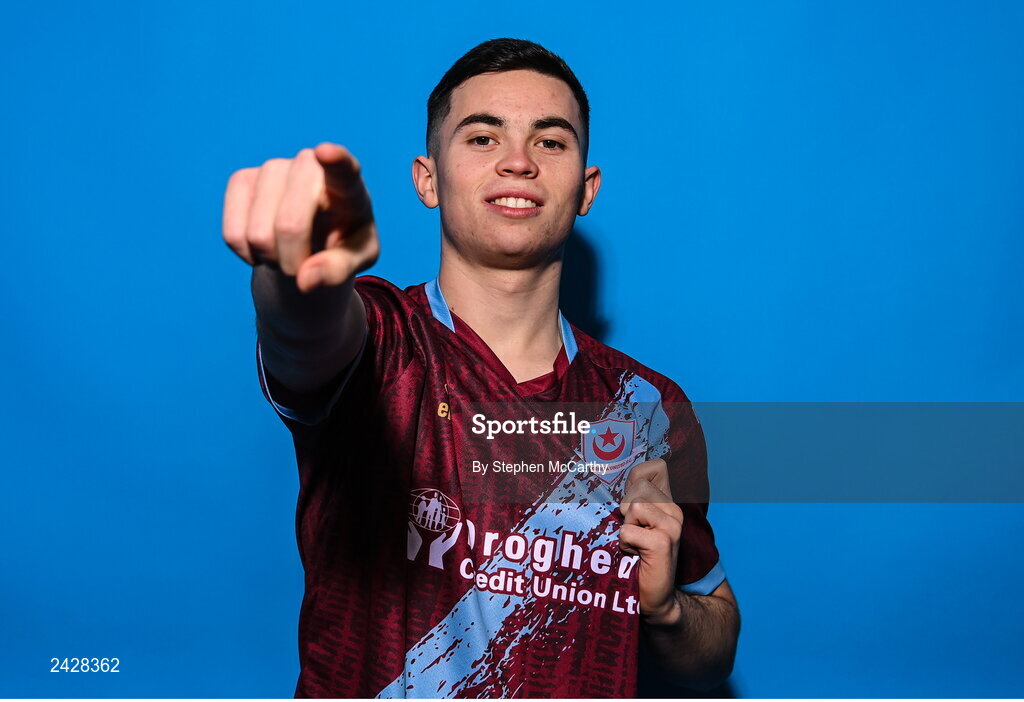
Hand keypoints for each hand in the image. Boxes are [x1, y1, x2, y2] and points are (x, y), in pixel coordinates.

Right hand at [222, 143, 378, 291]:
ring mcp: (272, 168)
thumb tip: (305, 280)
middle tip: (304, 266)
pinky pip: (233, 234)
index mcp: (348, 185)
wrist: (316, 236)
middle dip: (293, 262)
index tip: (325, 153)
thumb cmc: (345, 241)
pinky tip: (264, 249)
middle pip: (289, 225)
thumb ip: (340, 270)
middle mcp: (309, 166)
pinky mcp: (242, 179)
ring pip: (258, 233)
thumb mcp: (358, 259)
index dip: (335, 160)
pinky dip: (247, 254)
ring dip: (271, 260)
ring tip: (288, 253)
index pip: (343, 169)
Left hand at [618, 458, 683, 625]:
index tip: (629, 504)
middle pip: (636, 488)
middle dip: (624, 511)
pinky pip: (627, 531)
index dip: (635, 478)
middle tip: (632, 533)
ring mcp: (672, 525)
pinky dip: (624, 545)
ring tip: (633, 544)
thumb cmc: (636, 558)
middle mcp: (674, 510)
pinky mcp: (664, 541)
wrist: (653, 597)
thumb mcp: (632, 522)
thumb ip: (630, 499)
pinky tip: (634, 555)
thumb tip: (612, 473)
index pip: (655, 467)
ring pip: (632, 507)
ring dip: (624, 528)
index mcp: (667, 502)